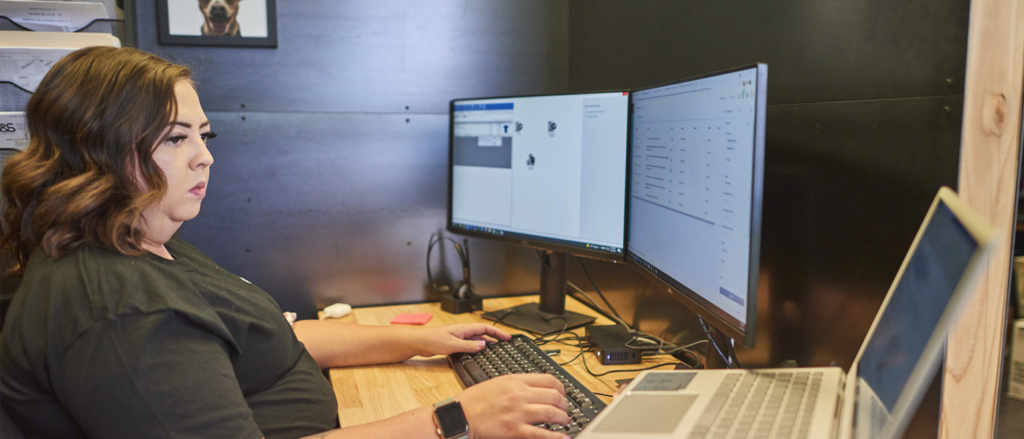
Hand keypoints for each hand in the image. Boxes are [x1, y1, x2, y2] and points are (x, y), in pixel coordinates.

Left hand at [411, 324, 510, 356]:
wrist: (418, 342)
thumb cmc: (432, 340)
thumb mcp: (452, 344)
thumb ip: (468, 345)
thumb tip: (484, 345)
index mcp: (464, 329)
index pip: (485, 328)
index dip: (497, 332)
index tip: (507, 337)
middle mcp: (463, 332)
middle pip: (483, 333)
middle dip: (495, 337)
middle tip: (505, 342)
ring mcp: (459, 337)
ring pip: (477, 339)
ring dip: (487, 342)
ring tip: (497, 348)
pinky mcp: (454, 343)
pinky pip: (470, 344)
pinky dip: (477, 347)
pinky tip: (479, 352)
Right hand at [456, 374, 570, 438]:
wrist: (460, 415)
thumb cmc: (475, 400)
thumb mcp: (498, 382)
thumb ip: (518, 384)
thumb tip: (536, 388)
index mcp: (516, 380)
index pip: (549, 379)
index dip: (561, 388)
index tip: (562, 393)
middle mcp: (520, 394)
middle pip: (554, 396)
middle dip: (564, 404)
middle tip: (564, 409)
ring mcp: (518, 412)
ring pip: (552, 413)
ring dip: (563, 418)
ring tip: (564, 422)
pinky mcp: (515, 430)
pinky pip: (541, 434)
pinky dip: (556, 437)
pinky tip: (563, 437)